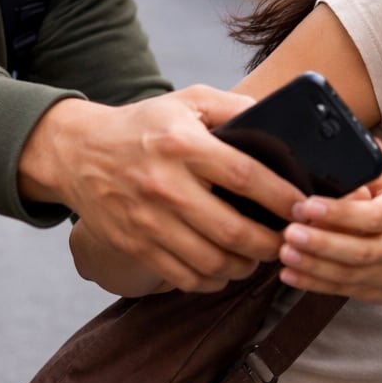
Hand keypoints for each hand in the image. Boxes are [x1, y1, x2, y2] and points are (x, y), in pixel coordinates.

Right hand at [22, 86, 304, 291]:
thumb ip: (233, 107)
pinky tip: (224, 269)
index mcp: (183, 144)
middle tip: (288, 242)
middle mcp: (165, 184)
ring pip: (211, 262)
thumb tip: (279, 122)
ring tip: (257, 257)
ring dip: (244, 267)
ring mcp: (148, 220)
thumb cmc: (144, 126)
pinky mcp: (135, 245)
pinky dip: (212, 281)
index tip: (304, 208)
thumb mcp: (188, 101)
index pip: (246, 176)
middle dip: (271, 244)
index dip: (282, 197)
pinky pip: (183, 277)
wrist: (77, 153)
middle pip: (233, 230)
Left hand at [276, 161, 381, 304]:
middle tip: (290, 230)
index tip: (308, 204)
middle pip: (355, 249)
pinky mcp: (367, 290)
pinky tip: (289, 274)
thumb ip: (373, 169)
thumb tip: (355, 142)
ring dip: (311, 264)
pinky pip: (338, 289)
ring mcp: (380, 273)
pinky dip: (312, 284)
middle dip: (320, 242)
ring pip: (344, 273)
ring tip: (285, 251)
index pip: (370, 216)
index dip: (339, 212)